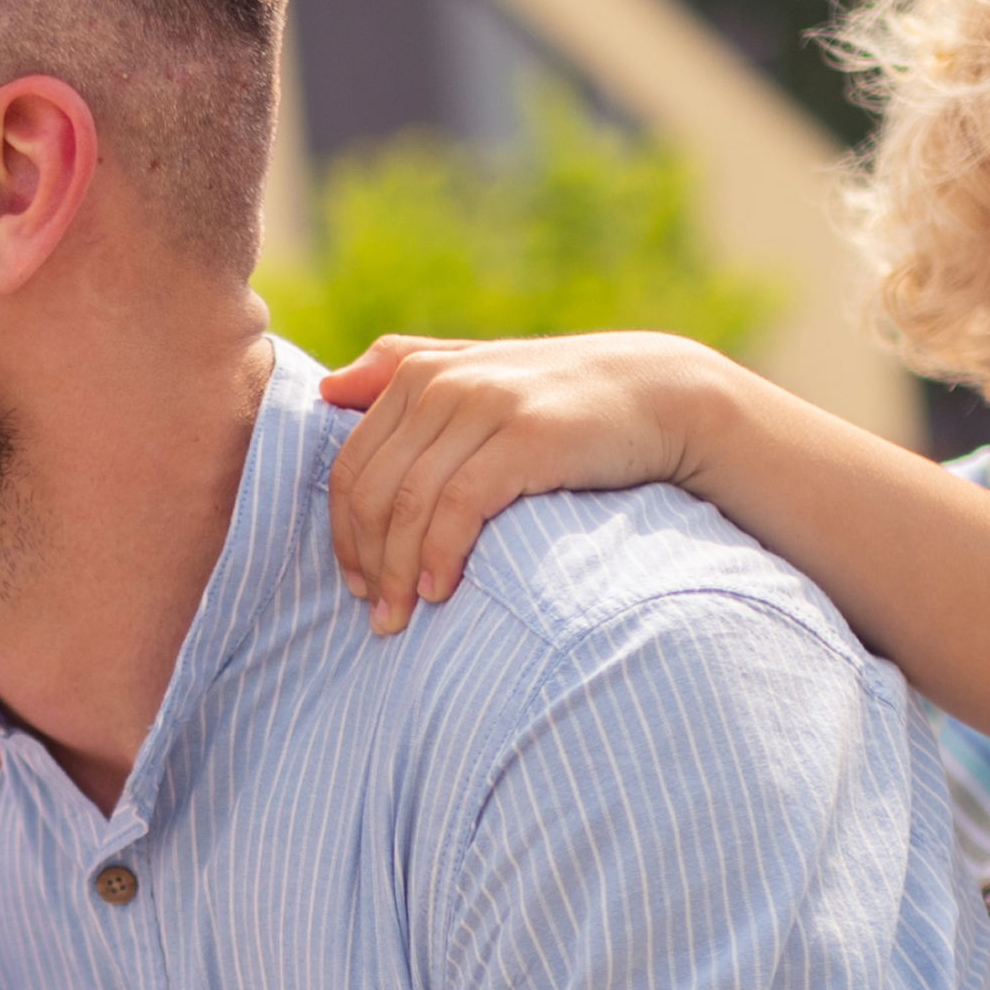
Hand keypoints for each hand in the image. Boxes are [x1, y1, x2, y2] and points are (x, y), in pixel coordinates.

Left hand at [316, 333, 719, 633]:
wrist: (661, 394)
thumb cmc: (563, 398)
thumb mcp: (481, 372)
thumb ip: (406, 369)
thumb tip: (328, 389)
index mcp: (420, 373)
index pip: (352, 465)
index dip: (341, 532)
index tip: (354, 584)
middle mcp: (444, 384)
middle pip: (371, 490)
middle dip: (364, 561)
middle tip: (375, 614)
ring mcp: (485, 407)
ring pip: (408, 504)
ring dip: (396, 572)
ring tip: (399, 620)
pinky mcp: (524, 437)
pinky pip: (457, 507)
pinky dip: (439, 555)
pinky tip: (440, 592)